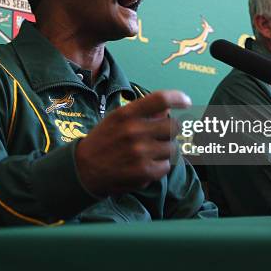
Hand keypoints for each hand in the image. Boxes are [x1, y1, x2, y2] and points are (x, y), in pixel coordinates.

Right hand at [75, 90, 190, 196]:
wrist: (83, 169)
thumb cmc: (103, 140)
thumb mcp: (117, 119)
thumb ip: (142, 112)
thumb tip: (168, 108)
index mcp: (126, 113)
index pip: (160, 99)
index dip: (178, 98)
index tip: (186, 101)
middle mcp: (134, 130)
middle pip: (174, 126)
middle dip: (171, 131)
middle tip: (160, 136)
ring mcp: (140, 152)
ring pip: (173, 148)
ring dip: (165, 151)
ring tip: (149, 153)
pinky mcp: (144, 171)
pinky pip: (167, 166)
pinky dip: (160, 166)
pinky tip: (145, 165)